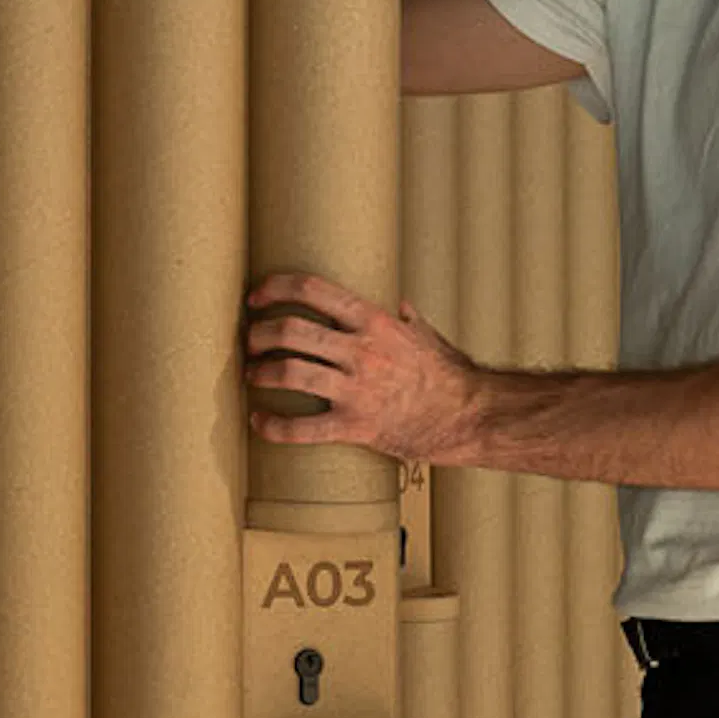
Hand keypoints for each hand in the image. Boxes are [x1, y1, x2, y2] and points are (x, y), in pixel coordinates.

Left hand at [241, 270, 491, 464]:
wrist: (469, 416)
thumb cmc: (447, 375)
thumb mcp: (426, 335)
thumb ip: (406, 317)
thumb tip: (399, 303)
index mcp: (373, 322)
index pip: (313, 289)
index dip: (275, 288)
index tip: (257, 297)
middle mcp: (361, 351)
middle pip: (290, 330)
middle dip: (259, 334)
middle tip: (250, 341)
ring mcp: (356, 389)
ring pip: (289, 373)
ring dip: (260, 372)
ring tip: (252, 374)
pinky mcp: (355, 426)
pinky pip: (302, 429)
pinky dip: (273, 426)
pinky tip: (259, 422)